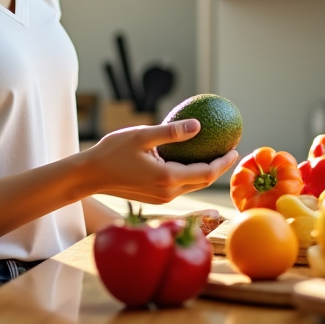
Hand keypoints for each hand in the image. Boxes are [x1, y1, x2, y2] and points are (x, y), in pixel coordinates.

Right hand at [83, 120, 238, 203]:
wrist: (89, 176)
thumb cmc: (112, 151)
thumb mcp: (142, 135)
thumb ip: (171, 132)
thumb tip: (198, 125)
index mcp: (168, 178)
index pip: (206, 173)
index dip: (224, 162)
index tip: (235, 148)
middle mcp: (168, 193)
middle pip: (203, 182)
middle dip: (220, 168)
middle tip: (230, 151)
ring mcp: (161, 198)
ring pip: (192, 185)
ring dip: (206, 172)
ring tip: (215, 154)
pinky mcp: (155, 198)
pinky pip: (180, 186)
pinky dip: (191, 174)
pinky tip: (190, 160)